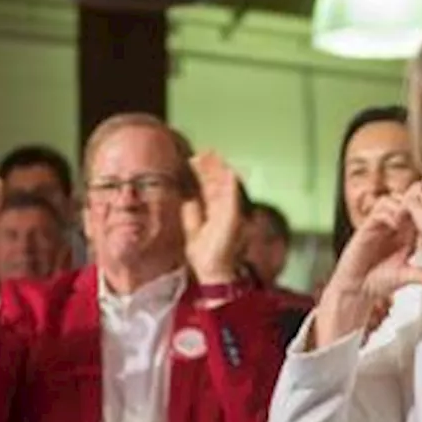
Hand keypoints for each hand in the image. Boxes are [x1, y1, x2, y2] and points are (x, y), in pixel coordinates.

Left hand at [183, 151, 242, 284]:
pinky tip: (229, 171)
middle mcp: (223, 209)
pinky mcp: (234, 218)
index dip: (203, 173)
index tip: (195, 159)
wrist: (211, 270)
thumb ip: (192, 212)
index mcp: (214, 211)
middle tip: (203, 151)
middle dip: (211, 166)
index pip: (209, 187)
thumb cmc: (204, 254)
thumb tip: (187, 197)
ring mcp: (230, 213)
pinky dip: (233, 185)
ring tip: (212, 154)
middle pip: (217, 183)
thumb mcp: (192, 227)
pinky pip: (234, 198)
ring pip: (226, 186)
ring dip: (220, 169)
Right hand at [328, 195, 421, 303]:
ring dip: (401, 206)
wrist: (357, 289)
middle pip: (404, 201)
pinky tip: (396, 225)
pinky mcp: (366, 228)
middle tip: (421, 214)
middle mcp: (392, 228)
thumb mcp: (405, 276)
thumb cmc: (379, 283)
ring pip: (391, 201)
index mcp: (405, 236)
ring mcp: (379, 226)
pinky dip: (389, 213)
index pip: (417, 214)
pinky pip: (378, 211)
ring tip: (408, 220)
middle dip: (414, 204)